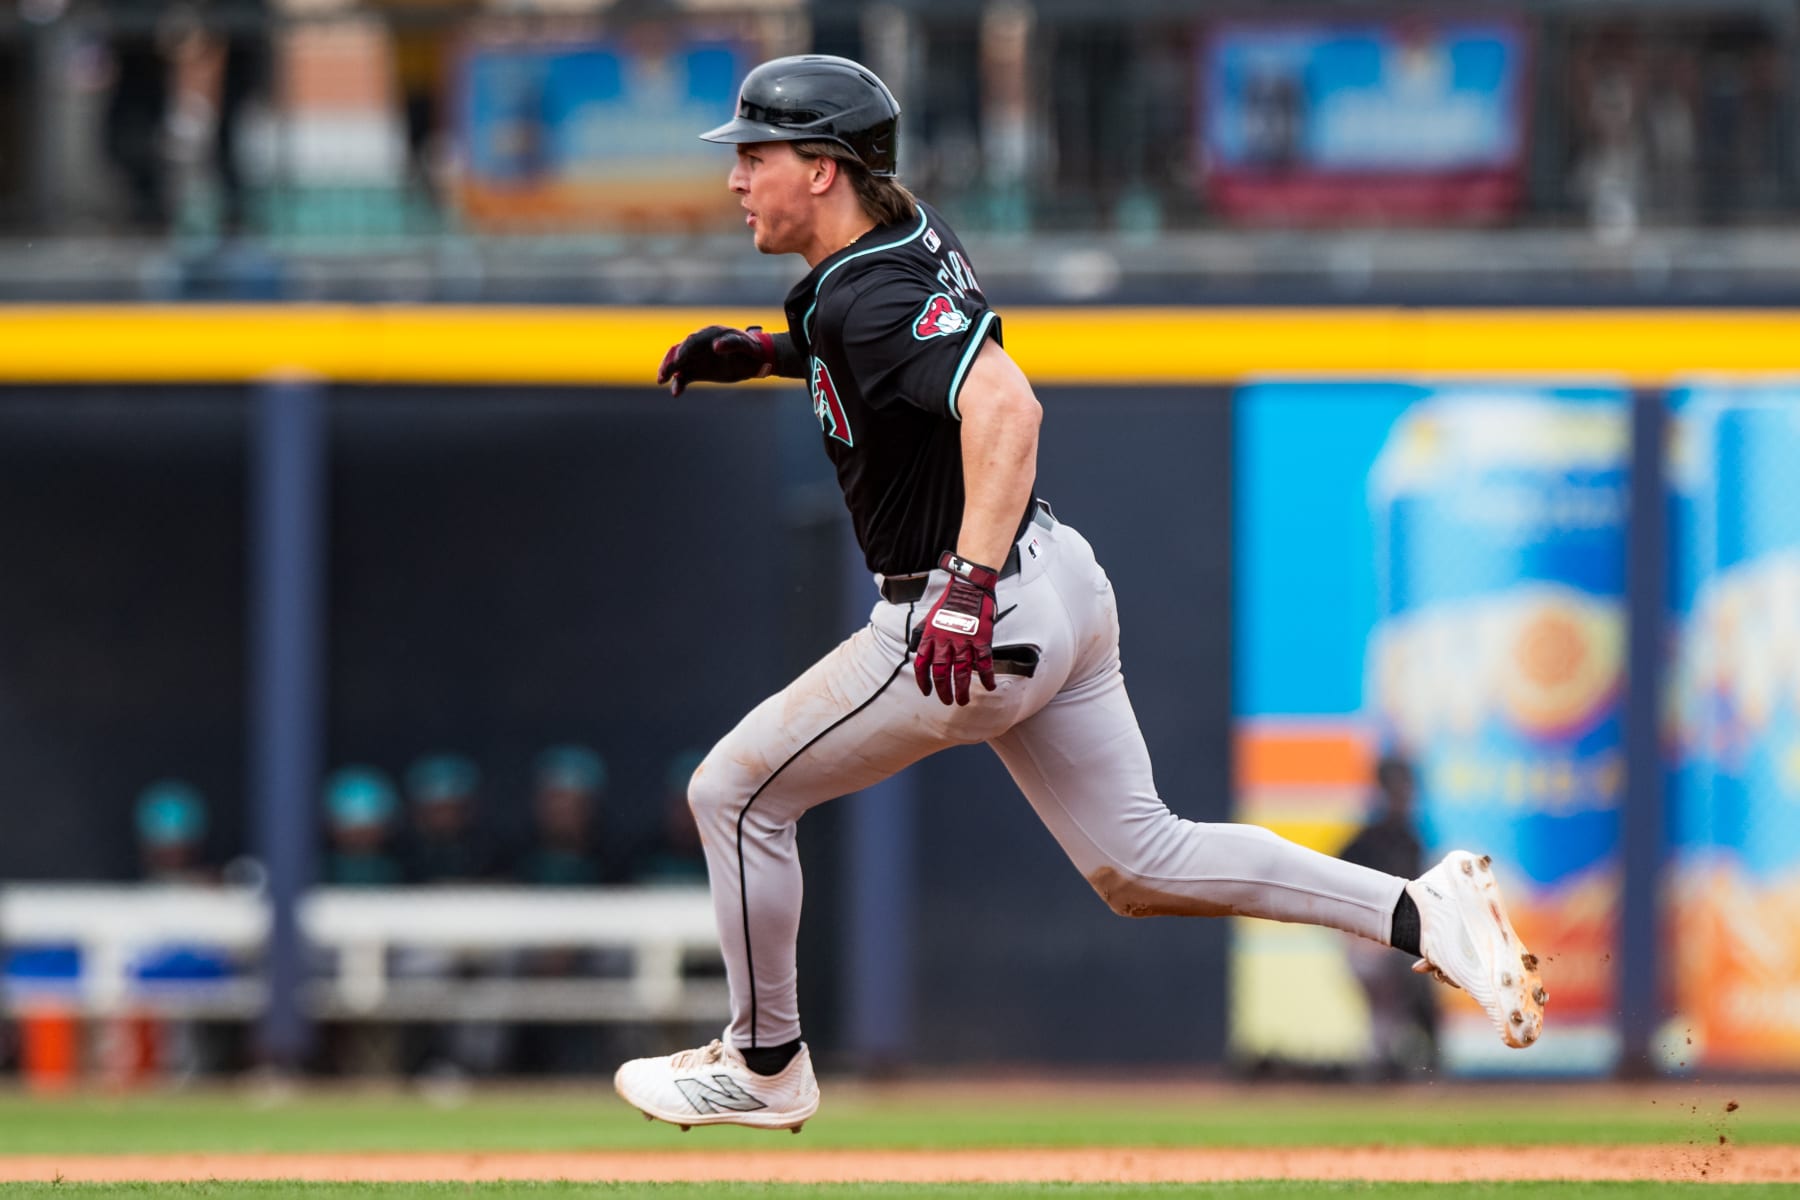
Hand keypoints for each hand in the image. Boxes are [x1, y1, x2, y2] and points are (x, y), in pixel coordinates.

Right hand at [656, 325, 774, 395]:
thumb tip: (716, 346)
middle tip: (663, 374)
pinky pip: (684, 377)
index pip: (693, 341)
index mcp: (711, 334)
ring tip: (661, 381)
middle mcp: (700, 344)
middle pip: (679, 351)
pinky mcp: (696, 370)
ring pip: (677, 363)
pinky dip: (678, 384)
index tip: (679, 360)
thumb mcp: (746, 346)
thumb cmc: (751, 349)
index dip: (685, 350)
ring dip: (668, 371)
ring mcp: (696, 357)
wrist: (755, 359)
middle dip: (670, 361)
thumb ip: (733, 344)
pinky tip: (676, 393)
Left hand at [914, 553, 998, 705]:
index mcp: (931, 636)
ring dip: (962, 690)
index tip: (927, 692)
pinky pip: (984, 663)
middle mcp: (945, 641)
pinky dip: (987, 677)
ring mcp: (964, 641)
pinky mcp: (981, 639)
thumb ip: (921, 634)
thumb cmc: (950, 601)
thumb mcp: (929, 617)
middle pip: (942, 673)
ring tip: (963, 700)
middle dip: (943, 691)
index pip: (922, 664)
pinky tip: (989, 686)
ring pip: (962, 672)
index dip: (923, 681)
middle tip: (947, 701)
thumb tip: (913, 649)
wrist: (969, 587)